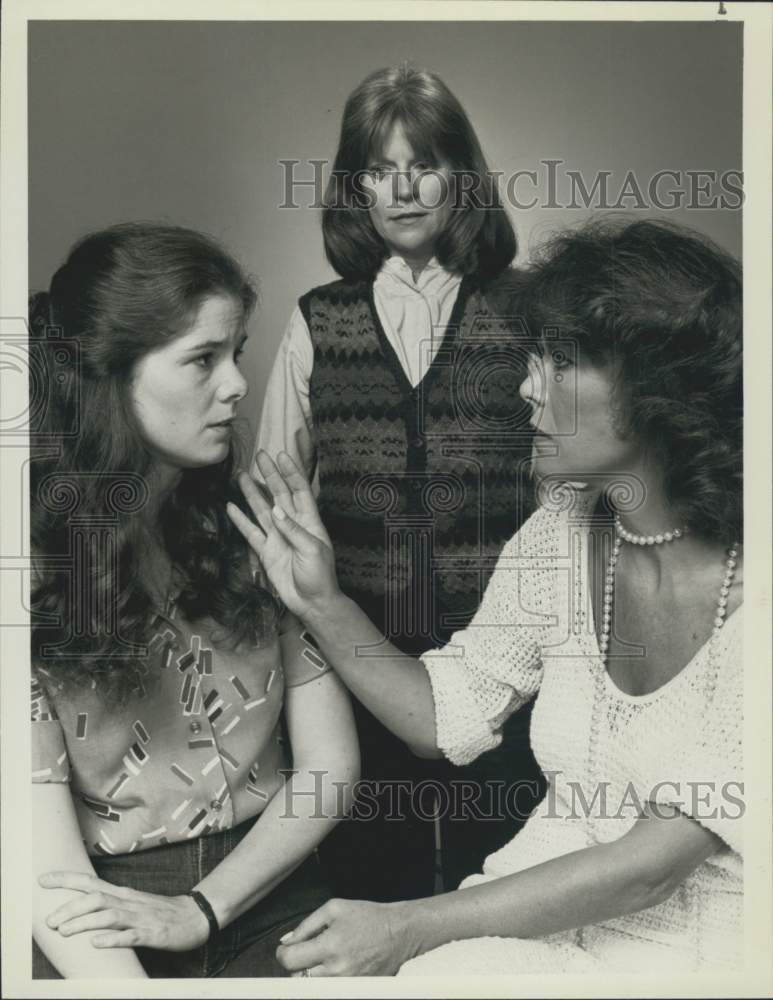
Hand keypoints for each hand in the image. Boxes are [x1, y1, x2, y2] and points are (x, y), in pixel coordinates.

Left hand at [39, 871, 209, 951]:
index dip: (66, 880)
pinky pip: (130, 936)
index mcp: (122, 894)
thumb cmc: (162, 911)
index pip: (90, 882)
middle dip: (70, 907)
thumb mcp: (134, 902)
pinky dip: (112, 939)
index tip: (42, 880)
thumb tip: (81, 906)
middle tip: (49, 921)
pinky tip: (97, 943)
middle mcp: (128, 902)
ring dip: (85, 922)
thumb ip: (110, 903)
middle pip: (95, 898)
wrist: (197, 915)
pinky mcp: (152, 934)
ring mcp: (140, 917)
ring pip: (109, 916)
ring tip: (64, 931)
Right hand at [227, 451, 340, 620]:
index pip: (299, 491)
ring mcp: (277, 537)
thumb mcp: (312, 551)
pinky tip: (231, 506)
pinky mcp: (266, 551)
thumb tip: (276, 511)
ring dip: (252, 493)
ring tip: (240, 476)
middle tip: (259, 456)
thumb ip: (294, 530)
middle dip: (270, 475)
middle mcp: (292, 525)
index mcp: (309, 521)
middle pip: (279, 494)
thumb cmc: (320, 576)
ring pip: (262, 509)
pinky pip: (251, 532)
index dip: (291, 473)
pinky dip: (241, 520)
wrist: (312, 602)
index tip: (281, 456)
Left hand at [276, 898, 415, 976]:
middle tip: (305, 952)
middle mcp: (336, 970)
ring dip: (309, 973)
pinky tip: (332, 966)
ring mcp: (346, 984)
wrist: (398, 933)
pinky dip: (325, 980)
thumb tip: (286, 941)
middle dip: (296, 964)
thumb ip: (306, 925)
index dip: (282, 954)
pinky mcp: (355, 990)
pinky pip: (329, 990)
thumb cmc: (366, 916)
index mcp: (329, 946)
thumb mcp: (334, 909)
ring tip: (320, 958)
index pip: (290, 960)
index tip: (286, 949)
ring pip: (312, 986)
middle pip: (297, 977)